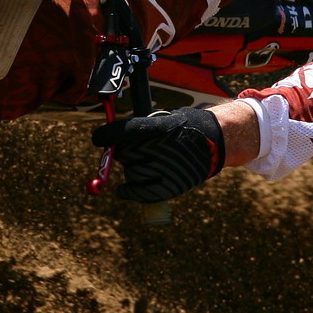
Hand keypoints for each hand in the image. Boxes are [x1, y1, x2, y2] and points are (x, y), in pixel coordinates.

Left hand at [90, 106, 223, 202]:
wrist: (215, 141)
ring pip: (132, 172)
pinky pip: (142, 193)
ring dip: (131, 168)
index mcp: (160, 127)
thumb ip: (138, 130)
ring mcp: (166, 169)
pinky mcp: (170, 186)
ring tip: (144, 163)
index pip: (124, 132)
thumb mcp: (163, 119)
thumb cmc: (183, 128)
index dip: (107, 135)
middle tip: (132, 151)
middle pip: (125, 154)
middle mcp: (162, 149)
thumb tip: (109, 141)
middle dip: (123, 153)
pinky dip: (128, 192)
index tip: (98, 138)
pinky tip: (123, 191)